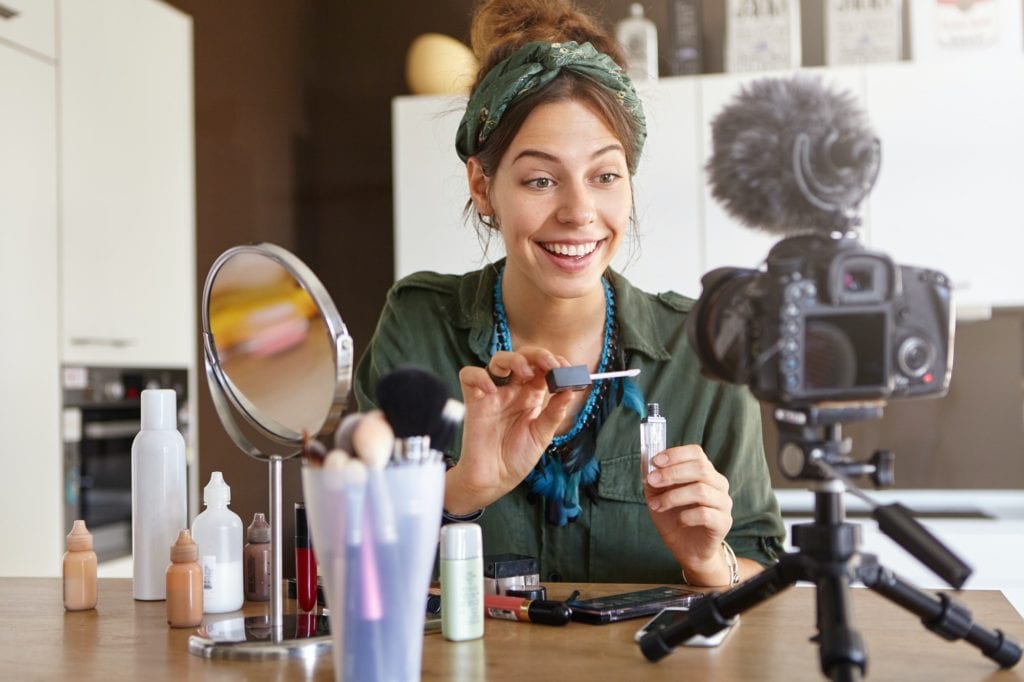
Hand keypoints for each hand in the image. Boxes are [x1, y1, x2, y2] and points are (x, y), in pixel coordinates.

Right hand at [444, 348, 573, 513]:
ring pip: (498, 360)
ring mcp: (493, 394)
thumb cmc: (517, 458)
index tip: (566, 369)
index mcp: (531, 396)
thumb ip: (554, 412)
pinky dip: (479, 377)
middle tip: (550, 365)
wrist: (494, 480)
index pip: (542, 368)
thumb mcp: (542, 435)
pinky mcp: (474, 402)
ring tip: (525, 372)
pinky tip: (492, 390)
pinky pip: (469, 376)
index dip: (555, 363)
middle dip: (538, 355)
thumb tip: (570, 390)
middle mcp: (513, 391)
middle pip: (522, 357)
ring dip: (513, 359)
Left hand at [644, 445, 733, 584]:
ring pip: (701, 491)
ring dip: (673, 497)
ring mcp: (723, 503)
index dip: (676, 454)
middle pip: (700, 468)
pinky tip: (679, 521)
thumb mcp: (658, 496)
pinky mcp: (723, 522)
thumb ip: (654, 479)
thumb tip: (645, 462)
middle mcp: (718, 484)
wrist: (686, 549)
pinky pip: (705, 513)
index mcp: (704, 472)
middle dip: (671, 473)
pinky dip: (686, 516)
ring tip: (657, 506)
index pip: (696, 453)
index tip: (656, 461)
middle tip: (651, 481)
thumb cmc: (674, 518)